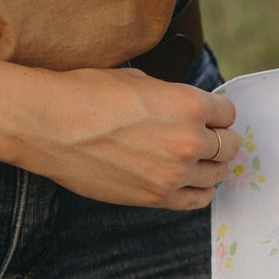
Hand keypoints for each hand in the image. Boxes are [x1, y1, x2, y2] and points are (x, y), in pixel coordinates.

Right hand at [0, 48, 240, 207]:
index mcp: (189, 104)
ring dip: (208, 165)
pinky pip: (199, 199)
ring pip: (218, 174)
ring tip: (192, 159)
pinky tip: (185, 179)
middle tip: (203, 137)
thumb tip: (187, 106)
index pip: (228, 113)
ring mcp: (175, 173)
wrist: (48, 125)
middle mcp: (190, 140)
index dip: (216, 113)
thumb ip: (172, 96)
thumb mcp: (138, 79)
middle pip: (229, 146)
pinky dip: (197, 189)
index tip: (207, 116)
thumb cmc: (86, 93)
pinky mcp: (157, 197)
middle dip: (218, 139)